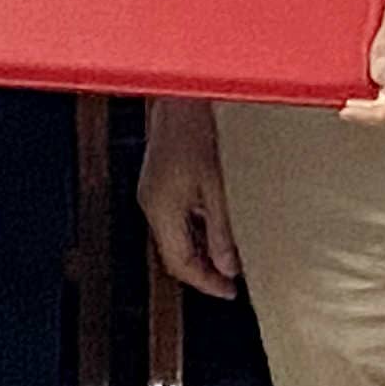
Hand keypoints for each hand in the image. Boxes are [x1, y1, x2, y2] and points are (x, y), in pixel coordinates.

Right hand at [139, 97, 242, 297]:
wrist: (181, 93)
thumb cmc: (197, 130)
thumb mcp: (216, 185)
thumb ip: (221, 229)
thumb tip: (229, 266)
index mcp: (161, 208)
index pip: (179, 263)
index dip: (206, 282)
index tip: (229, 292)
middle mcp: (152, 202)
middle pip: (175, 252)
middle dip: (203, 270)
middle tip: (232, 281)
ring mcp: (154, 190)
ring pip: (176, 235)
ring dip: (201, 249)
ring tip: (231, 257)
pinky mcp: (160, 180)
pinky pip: (176, 217)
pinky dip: (197, 229)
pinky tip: (219, 225)